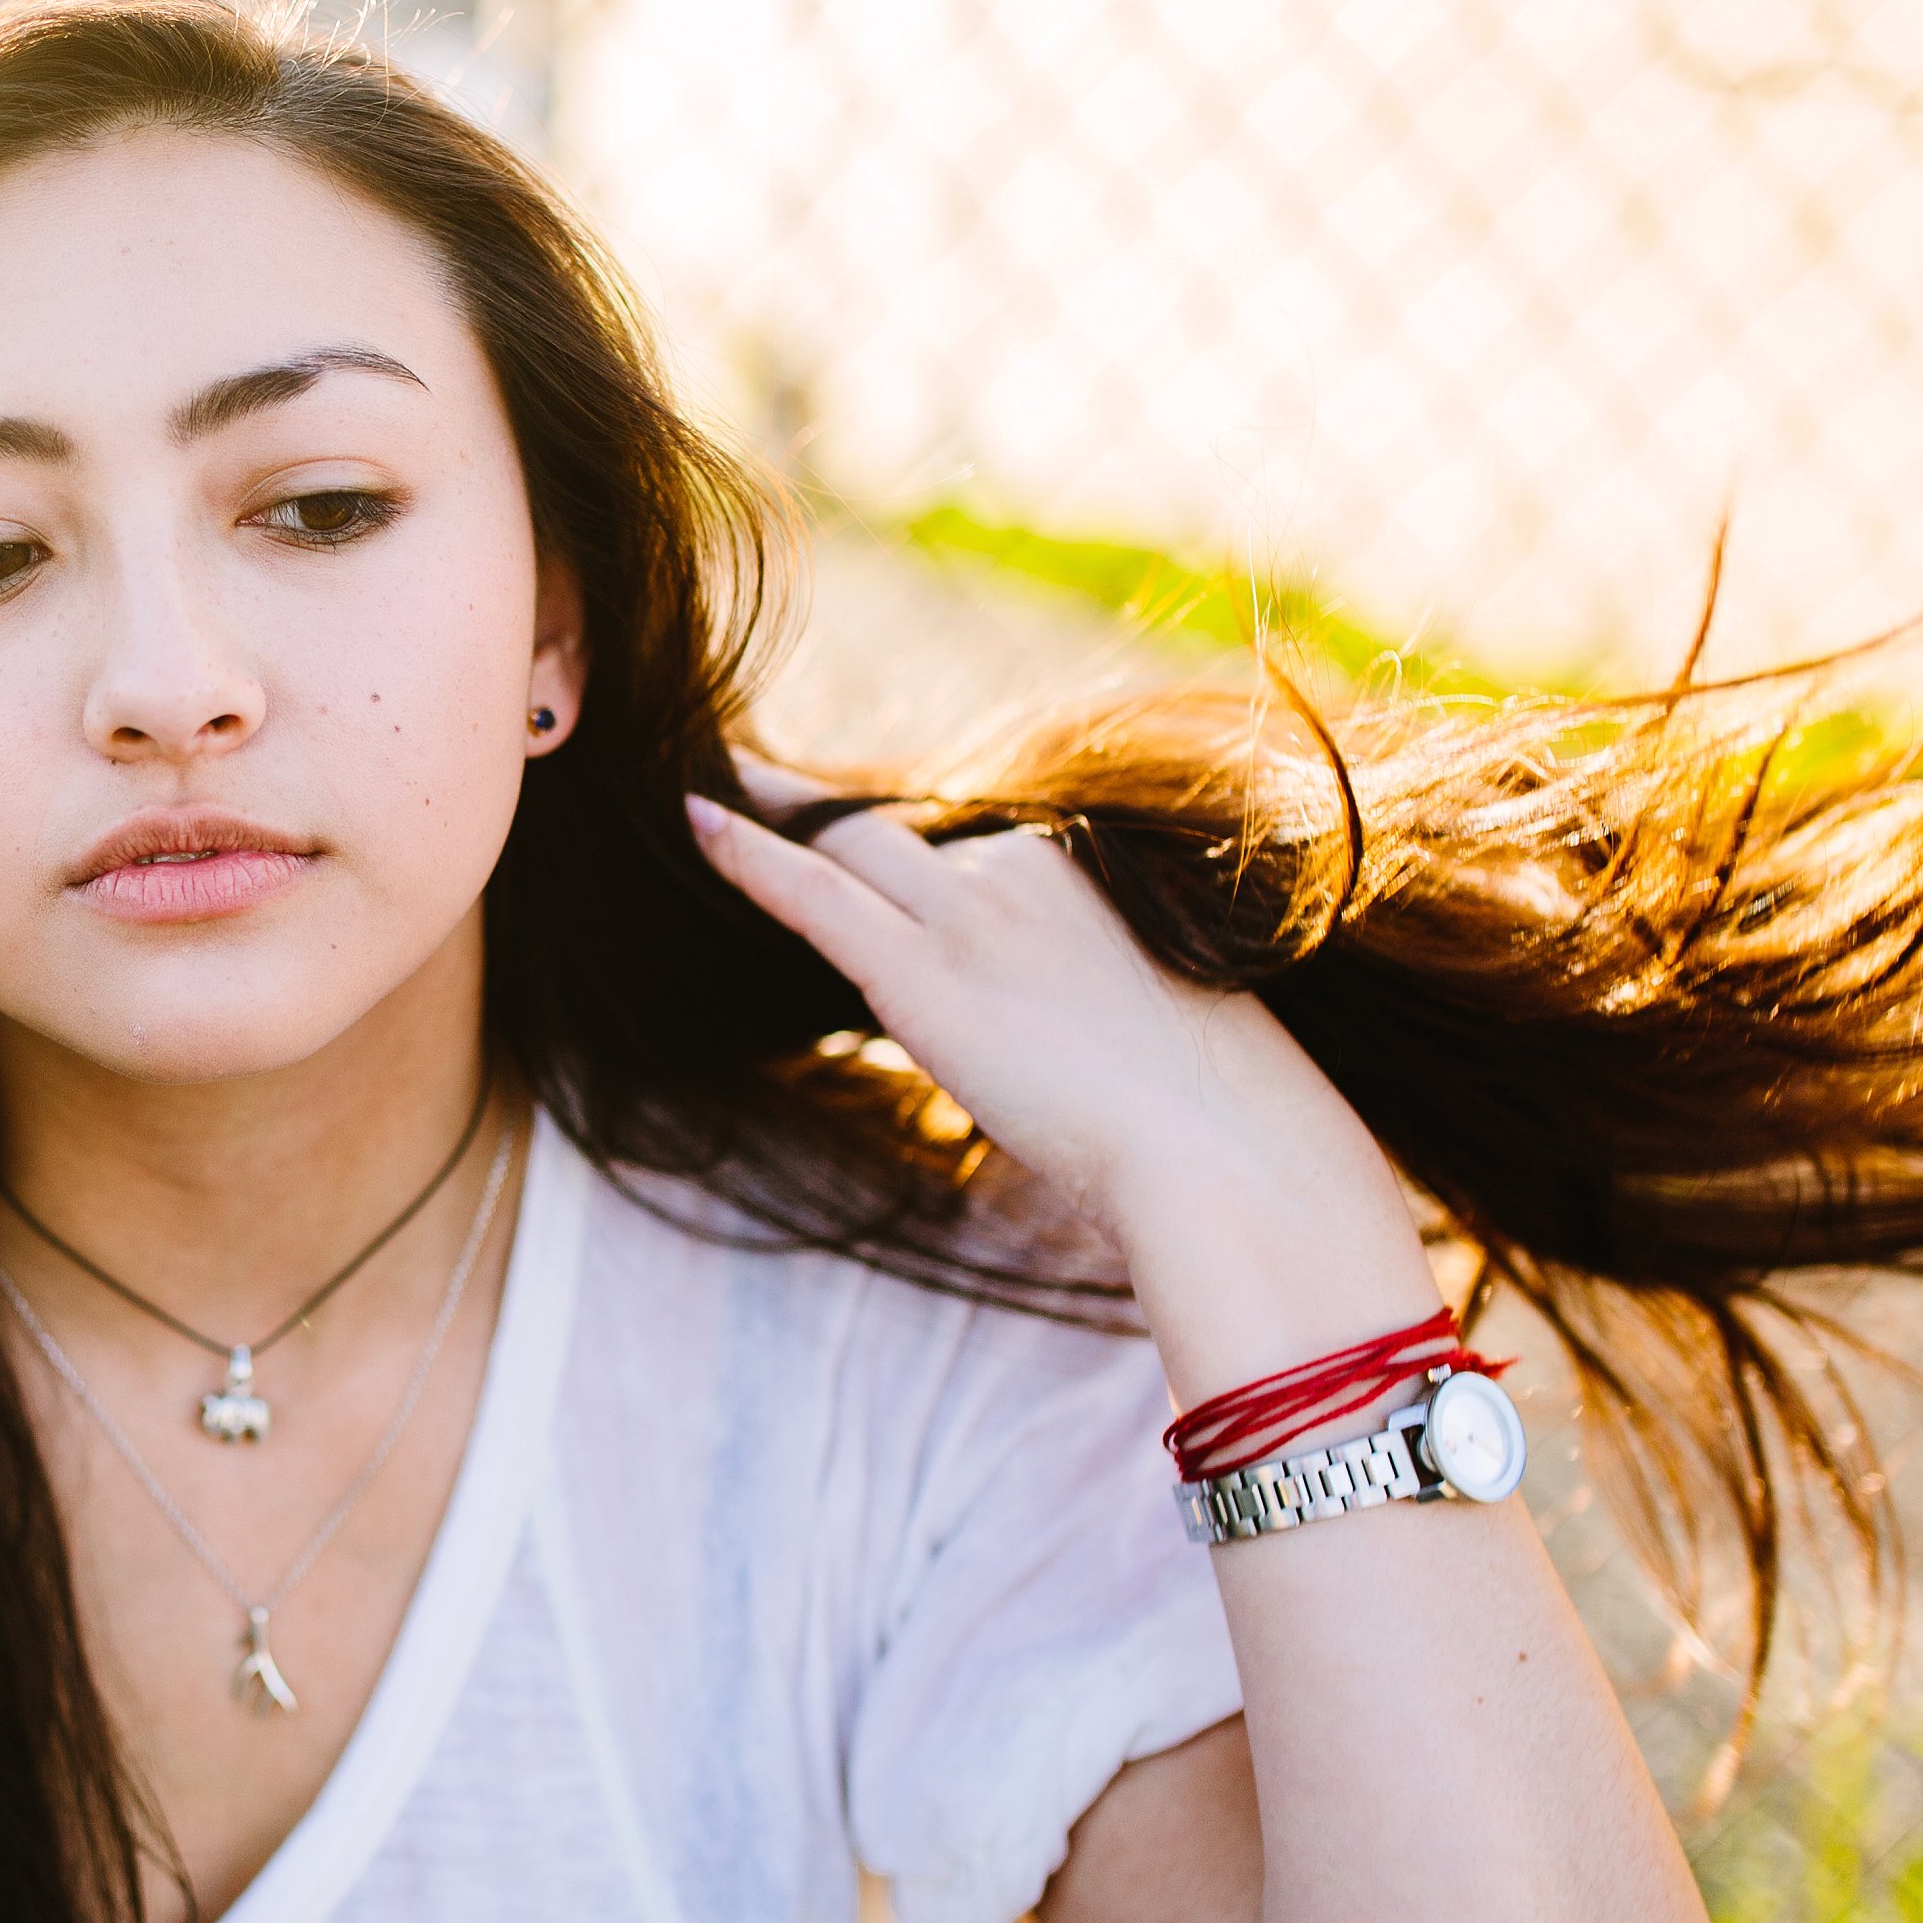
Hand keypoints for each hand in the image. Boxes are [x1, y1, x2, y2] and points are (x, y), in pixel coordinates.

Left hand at [684, 790, 1413, 1289]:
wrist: (1229, 1155)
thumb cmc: (1225, 1123)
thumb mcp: (1172, 1029)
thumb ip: (1104, 1007)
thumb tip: (1076, 1037)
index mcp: (1092, 873)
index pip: (965, 842)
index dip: (900, 835)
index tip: (854, 815)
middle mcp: (1026, 870)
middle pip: (896, 825)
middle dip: (823, 804)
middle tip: (751, 766)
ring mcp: (972, 916)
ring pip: (846, 843)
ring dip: (773, 812)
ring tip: (709, 777)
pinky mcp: (924, 975)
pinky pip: (814, 896)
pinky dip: (748, 857)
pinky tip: (693, 820)